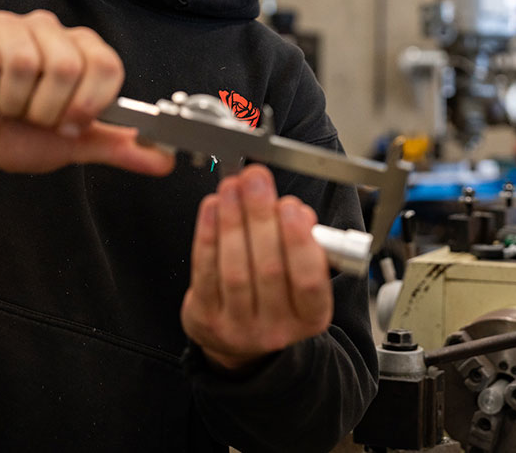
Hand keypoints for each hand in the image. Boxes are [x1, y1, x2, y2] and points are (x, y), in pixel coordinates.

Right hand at [0, 10, 173, 176]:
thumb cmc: (25, 134)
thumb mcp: (77, 144)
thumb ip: (121, 147)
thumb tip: (165, 160)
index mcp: (83, 48)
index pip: (106, 65)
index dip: (89, 104)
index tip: (70, 124)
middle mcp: (49, 28)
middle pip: (67, 66)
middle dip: (47, 110)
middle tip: (32, 117)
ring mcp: (8, 24)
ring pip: (23, 64)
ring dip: (13, 103)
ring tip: (5, 106)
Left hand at [180, 164, 332, 371]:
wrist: (240, 335)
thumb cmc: (277, 293)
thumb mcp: (302, 273)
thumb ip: (306, 243)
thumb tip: (297, 213)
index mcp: (310, 316)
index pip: (310, 281)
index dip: (299, 241)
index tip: (290, 206)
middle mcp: (276, 329)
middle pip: (268, 269)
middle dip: (260, 217)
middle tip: (255, 180)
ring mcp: (238, 328)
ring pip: (235, 269)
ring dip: (232, 220)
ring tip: (232, 188)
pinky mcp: (205, 319)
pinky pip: (205, 271)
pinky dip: (207, 234)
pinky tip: (212, 207)